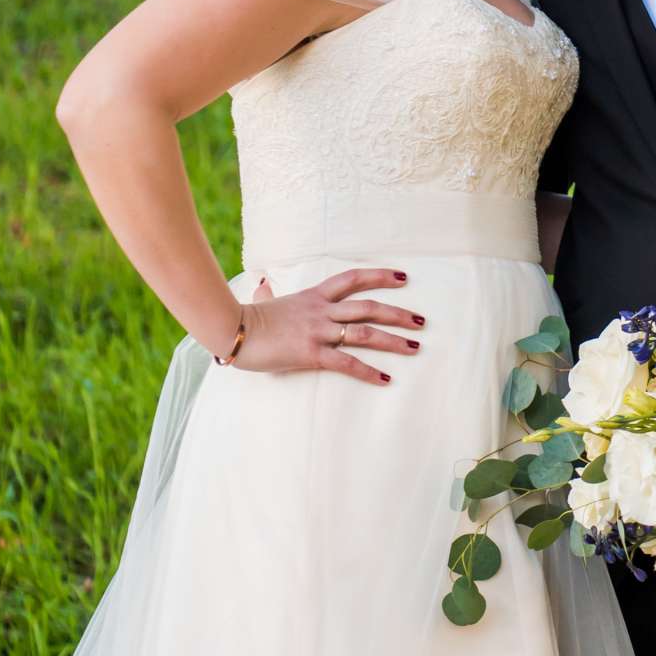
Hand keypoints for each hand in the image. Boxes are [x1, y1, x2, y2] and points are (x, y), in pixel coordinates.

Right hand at [229, 266, 425, 384]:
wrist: (233, 329)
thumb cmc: (246, 318)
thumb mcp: (263, 301)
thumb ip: (268, 293)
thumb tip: (264, 284)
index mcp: (315, 296)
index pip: (353, 279)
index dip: (380, 276)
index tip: (403, 278)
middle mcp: (322, 310)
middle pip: (370, 307)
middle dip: (399, 314)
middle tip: (422, 321)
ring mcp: (319, 331)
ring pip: (365, 332)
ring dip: (393, 340)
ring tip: (414, 347)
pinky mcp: (312, 354)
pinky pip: (347, 362)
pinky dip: (369, 371)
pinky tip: (386, 379)